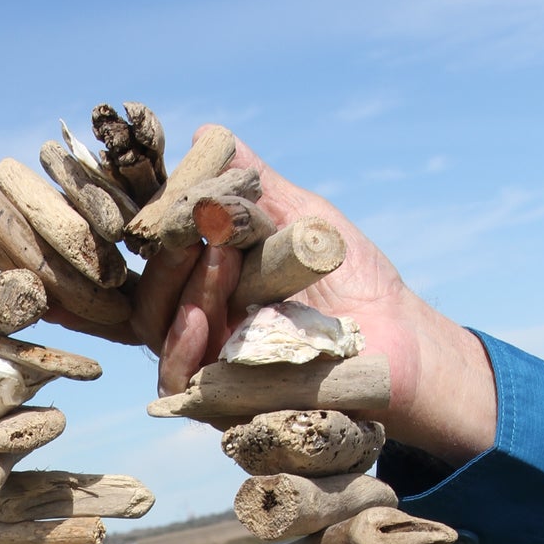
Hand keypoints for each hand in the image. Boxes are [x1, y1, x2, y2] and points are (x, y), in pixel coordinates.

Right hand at [137, 133, 497, 466]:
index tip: (172, 195)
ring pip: (158, 334)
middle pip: (145, 296)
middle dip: (166, 259)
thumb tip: (205, 135)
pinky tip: (202, 315)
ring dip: (179, 294)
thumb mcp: (302, 218)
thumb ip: (256, 186)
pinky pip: (181, 384)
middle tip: (193, 226)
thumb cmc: (351, 279)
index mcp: (206, 282)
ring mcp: (205, 367)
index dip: (152, 230)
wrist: (398, 341)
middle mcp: (196, 326)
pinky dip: (184, 346)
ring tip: (214, 257)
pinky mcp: (223, 407)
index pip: (154, 257)